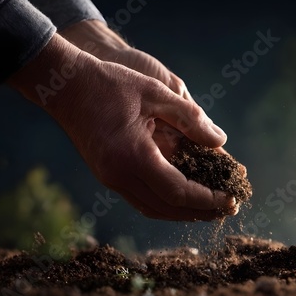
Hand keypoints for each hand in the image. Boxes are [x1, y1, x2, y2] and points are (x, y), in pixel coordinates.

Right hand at [9, 34, 237, 220]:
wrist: (65, 86)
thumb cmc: (111, 83)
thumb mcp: (156, 92)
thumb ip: (191, 117)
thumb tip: (220, 140)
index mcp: (135, 156)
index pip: (179, 191)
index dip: (207, 199)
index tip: (230, 200)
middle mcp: (120, 175)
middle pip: (168, 208)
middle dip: (200, 211)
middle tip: (227, 208)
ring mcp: (110, 179)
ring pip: (153, 209)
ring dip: (183, 212)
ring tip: (210, 209)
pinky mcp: (108, 176)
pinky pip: (141, 200)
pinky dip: (165, 205)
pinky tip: (181, 198)